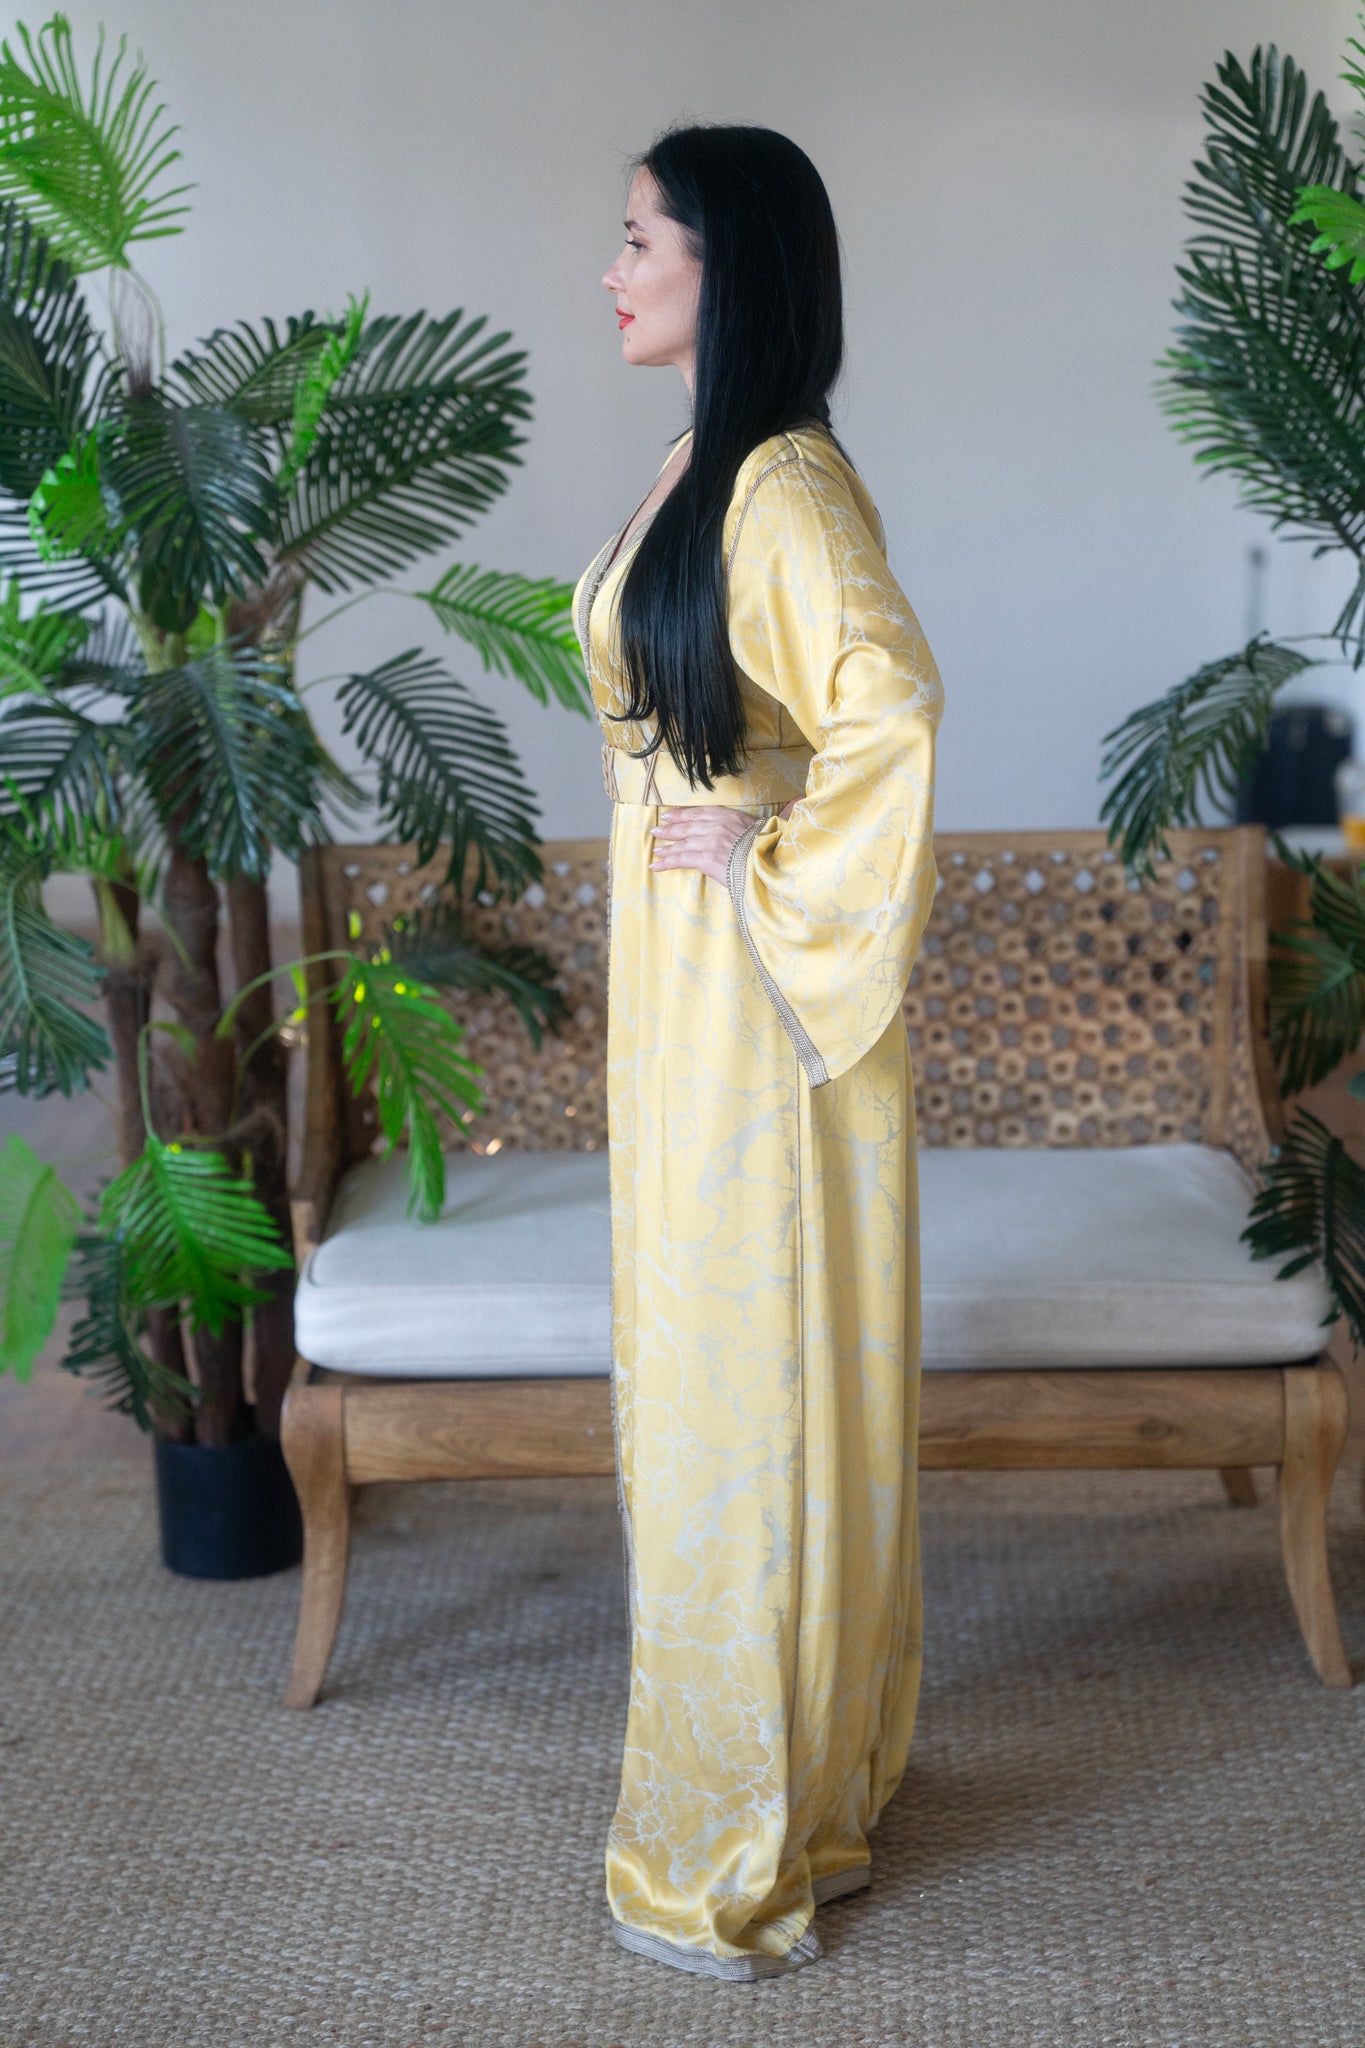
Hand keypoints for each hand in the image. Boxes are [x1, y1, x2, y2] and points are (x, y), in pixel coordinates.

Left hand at [649, 799, 796, 883]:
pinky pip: (681, 859)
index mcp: (731, 817)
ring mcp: (709, 840)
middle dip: (671, 828)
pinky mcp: (705, 857)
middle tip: (657, 829)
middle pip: (688, 825)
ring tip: (655, 851)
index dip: (685, 814)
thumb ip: (780, 814)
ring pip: (682, 842)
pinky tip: (655, 866)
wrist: (772, 864)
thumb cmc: (774, 849)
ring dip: (666, 847)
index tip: (672, 815)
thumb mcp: (775, 827)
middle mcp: (717, 825)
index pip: (702, 812)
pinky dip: (666, 862)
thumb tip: (799, 800)